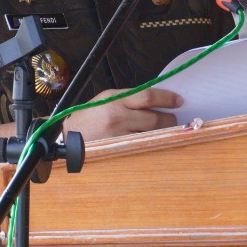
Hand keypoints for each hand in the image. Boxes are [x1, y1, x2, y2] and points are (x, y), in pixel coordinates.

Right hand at [64, 87, 182, 140]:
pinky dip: (150, 145)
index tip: (179, 101)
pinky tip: (153, 144)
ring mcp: (118, 136)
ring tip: (164, 133)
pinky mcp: (117, 151)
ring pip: (151, 135)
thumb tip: (156, 101)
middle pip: (155, 118)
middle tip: (173, 120)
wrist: (67, 137)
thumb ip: (129, 99)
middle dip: (169, 120)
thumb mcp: (106, 99)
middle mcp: (117, 117)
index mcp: (115, 99)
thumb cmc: (88, 117)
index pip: (148, 96)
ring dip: (162, 134)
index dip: (167, 98)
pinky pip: (141, 148)